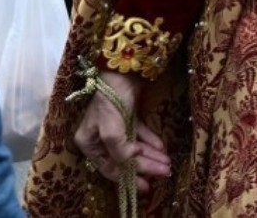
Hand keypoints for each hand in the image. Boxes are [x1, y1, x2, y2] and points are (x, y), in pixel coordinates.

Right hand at [73, 71, 169, 192]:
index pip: (109, 167)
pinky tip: (161, 147)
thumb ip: (118, 149)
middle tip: (165, 173)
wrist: (122, 70)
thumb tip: (130, 162)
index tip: (146, 186)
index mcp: (88, 142)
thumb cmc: (111, 100)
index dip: (128, 179)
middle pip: (124, 158)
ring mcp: (113, 126)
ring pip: (133, 147)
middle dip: (145, 166)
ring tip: (168, 162)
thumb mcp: (111, 128)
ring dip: (150, 155)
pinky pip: (139, 133)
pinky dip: (149, 140)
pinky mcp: (126, 116)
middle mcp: (99, 137)